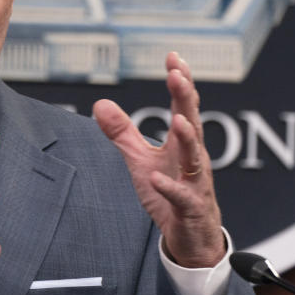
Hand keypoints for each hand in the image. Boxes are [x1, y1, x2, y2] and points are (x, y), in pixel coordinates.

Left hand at [93, 52, 223, 267]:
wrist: (192, 237)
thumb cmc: (170, 193)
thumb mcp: (140, 160)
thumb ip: (123, 133)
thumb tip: (99, 103)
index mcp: (181, 143)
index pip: (184, 106)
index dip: (180, 82)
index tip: (173, 57)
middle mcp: (193, 158)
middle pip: (191, 122)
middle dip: (186, 98)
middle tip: (178, 75)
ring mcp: (195, 183)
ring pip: (194, 157)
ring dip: (187, 138)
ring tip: (178, 120)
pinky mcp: (190, 208)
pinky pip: (181, 196)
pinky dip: (169, 187)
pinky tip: (157, 178)